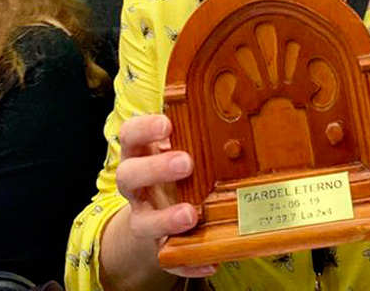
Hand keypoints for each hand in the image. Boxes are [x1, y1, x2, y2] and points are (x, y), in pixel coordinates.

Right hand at [117, 114, 216, 277]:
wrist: (156, 213)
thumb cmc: (173, 171)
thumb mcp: (178, 147)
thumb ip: (195, 133)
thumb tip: (240, 107)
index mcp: (139, 156)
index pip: (129, 137)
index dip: (143, 129)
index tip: (166, 123)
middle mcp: (136, 187)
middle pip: (129, 176)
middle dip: (155, 169)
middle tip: (185, 163)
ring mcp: (144, 217)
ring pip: (143, 222)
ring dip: (166, 219)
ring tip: (190, 215)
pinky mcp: (158, 245)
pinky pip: (168, 258)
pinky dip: (188, 262)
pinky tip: (210, 261)